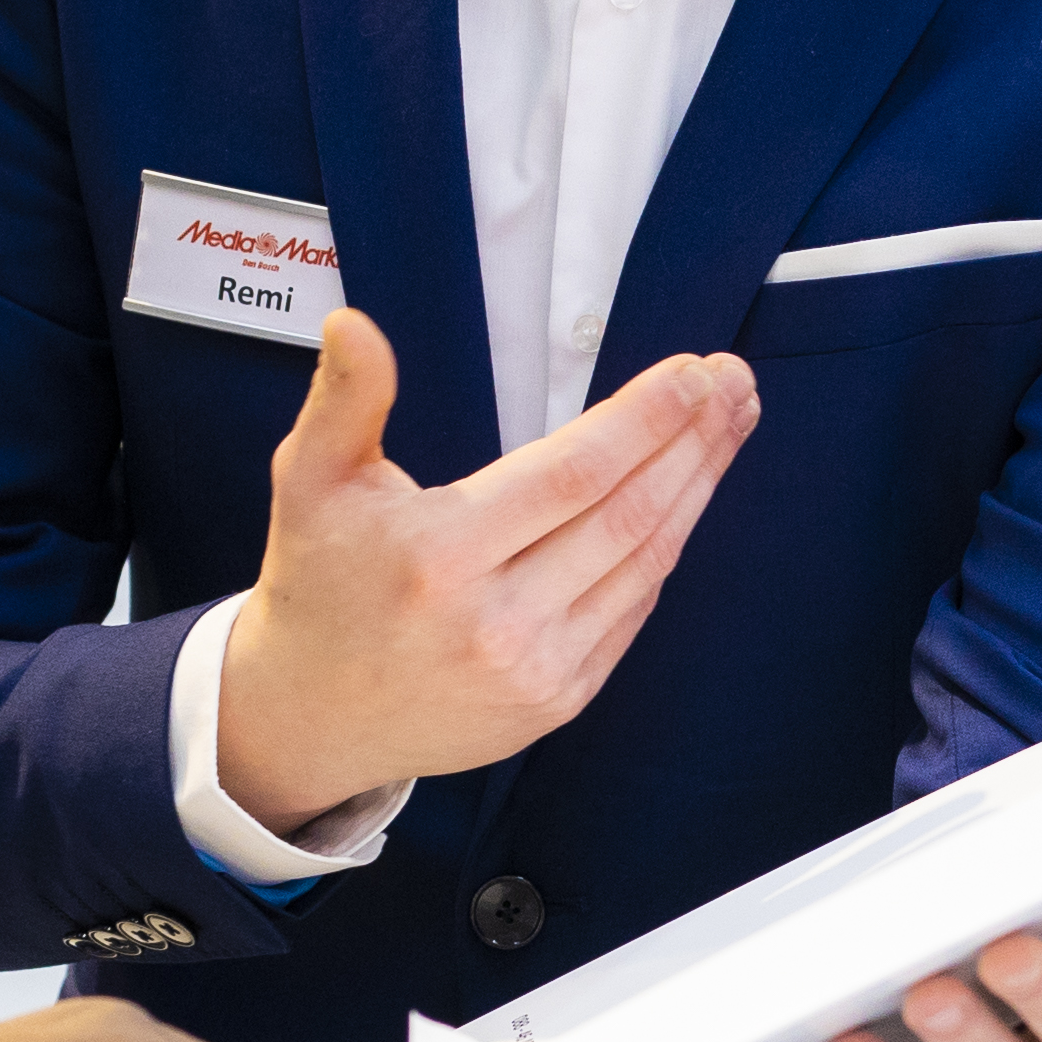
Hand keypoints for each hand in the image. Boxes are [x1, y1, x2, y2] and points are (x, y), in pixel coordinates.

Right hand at [211, 308, 756, 830]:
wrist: (313, 715)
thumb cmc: (319, 584)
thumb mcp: (308, 482)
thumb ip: (344, 400)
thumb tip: (356, 325)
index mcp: (439, 556)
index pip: (572, 475)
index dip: (644, 421)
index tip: (693, 374)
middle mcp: (495, 621)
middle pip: (625, 515)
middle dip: (691, 442)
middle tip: (732, 385)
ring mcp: (534, 670)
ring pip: (642, 564)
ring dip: (695, 489)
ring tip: (728, 427)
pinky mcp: (556, 701)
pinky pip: (631, 613)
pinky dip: (664, 550)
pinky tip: (686, 498)